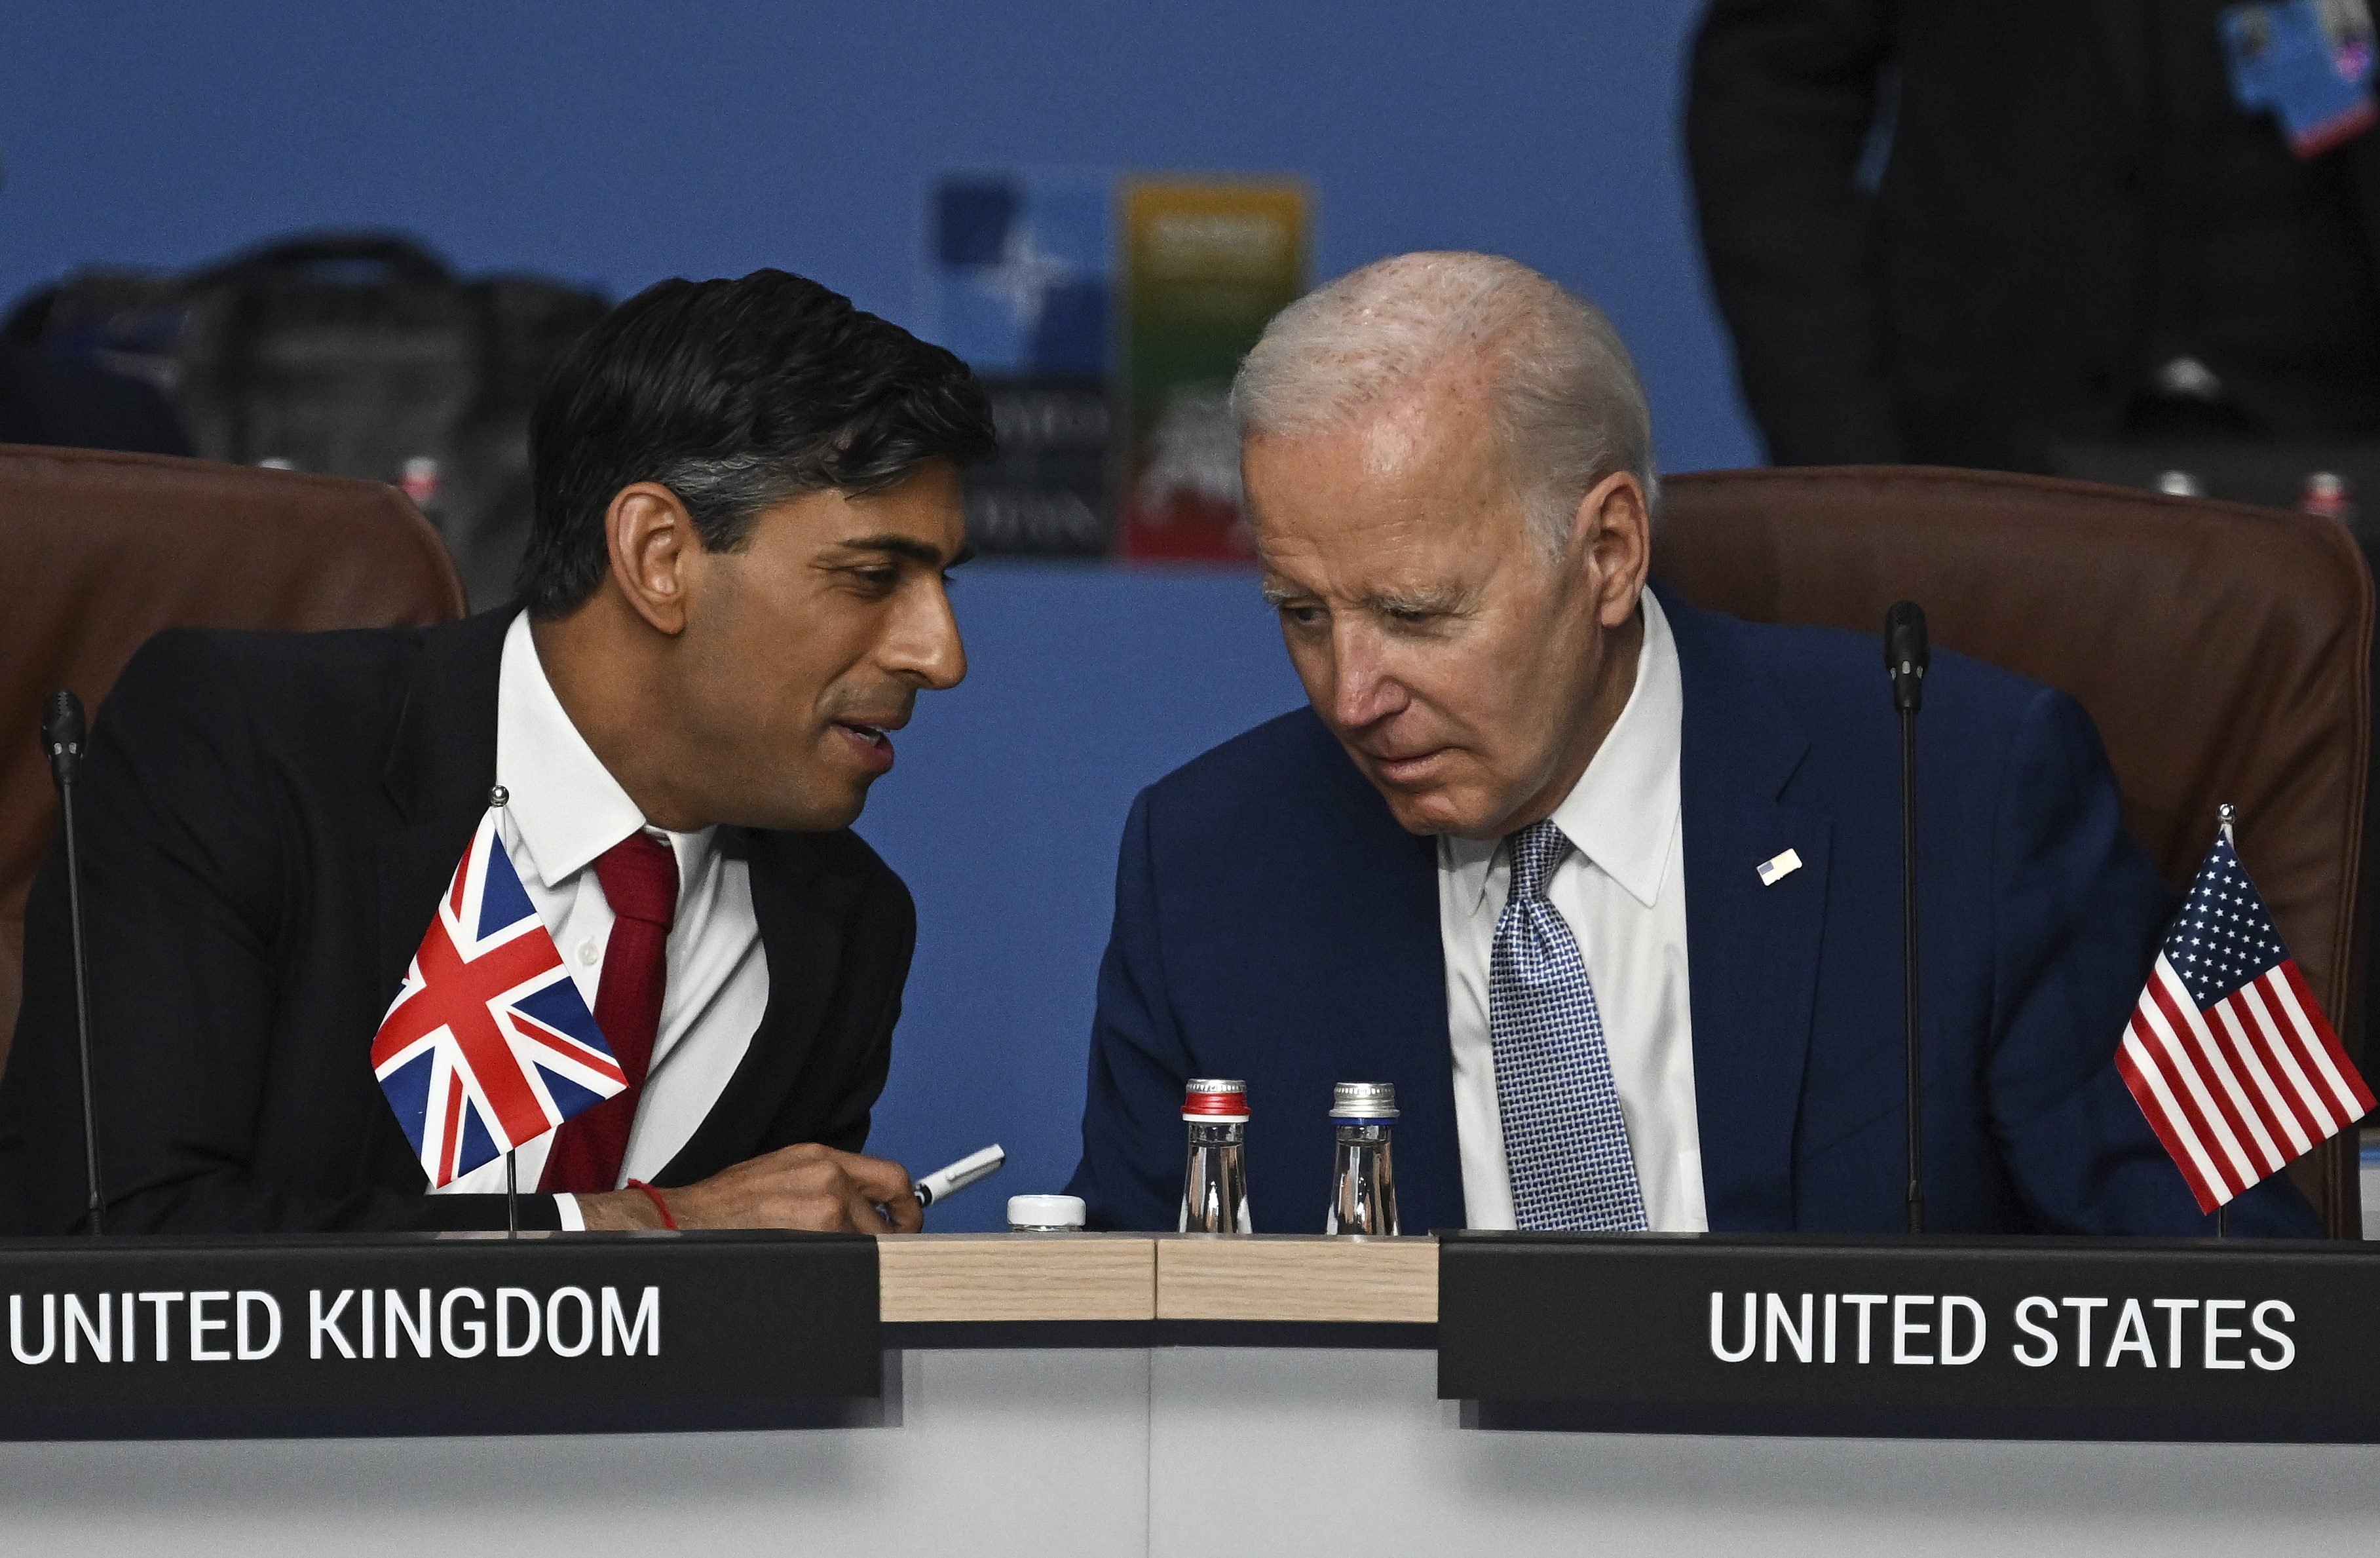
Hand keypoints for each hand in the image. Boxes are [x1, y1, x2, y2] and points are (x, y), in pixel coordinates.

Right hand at [575, 1143, 921, 1232]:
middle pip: (891, 1207)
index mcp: (820, 1158)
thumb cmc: (725, 1205)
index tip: (907, 1217)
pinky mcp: (816, 1239)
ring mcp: (824, 1209)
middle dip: (897, 1232)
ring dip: (862, 1254)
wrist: (690, 1220)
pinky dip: (844, 1268)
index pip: (889, 1176)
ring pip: (871, 1240)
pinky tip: (821, 1266)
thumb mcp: (781, 1172)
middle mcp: (828, 1178)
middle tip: (894, 1247)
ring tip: (835, 1258)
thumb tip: (855, 1202)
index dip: (905, 1203)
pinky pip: (850, 1260)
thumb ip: (824, 1181)